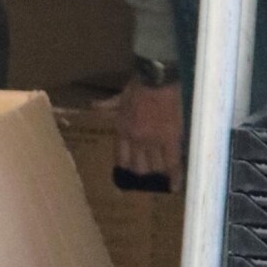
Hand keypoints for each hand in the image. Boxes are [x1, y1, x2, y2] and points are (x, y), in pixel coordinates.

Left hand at [106, 75, 183, 189]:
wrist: (156, 80)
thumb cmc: (138, 86)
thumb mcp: (119, 97)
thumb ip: (107, 105)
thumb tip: (92, 106)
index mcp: (123, 131)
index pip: (121, 157)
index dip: (125, 167)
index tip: (128, 173)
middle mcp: (136, 141)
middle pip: (138, 167)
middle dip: (142, 173)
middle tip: (148, 178)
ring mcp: (154, 142)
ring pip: (155, 167)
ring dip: (158, 174)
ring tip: (162, 180)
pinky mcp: (171, 139)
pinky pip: (173, 163)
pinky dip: (174, 176)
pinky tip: (174, 187)